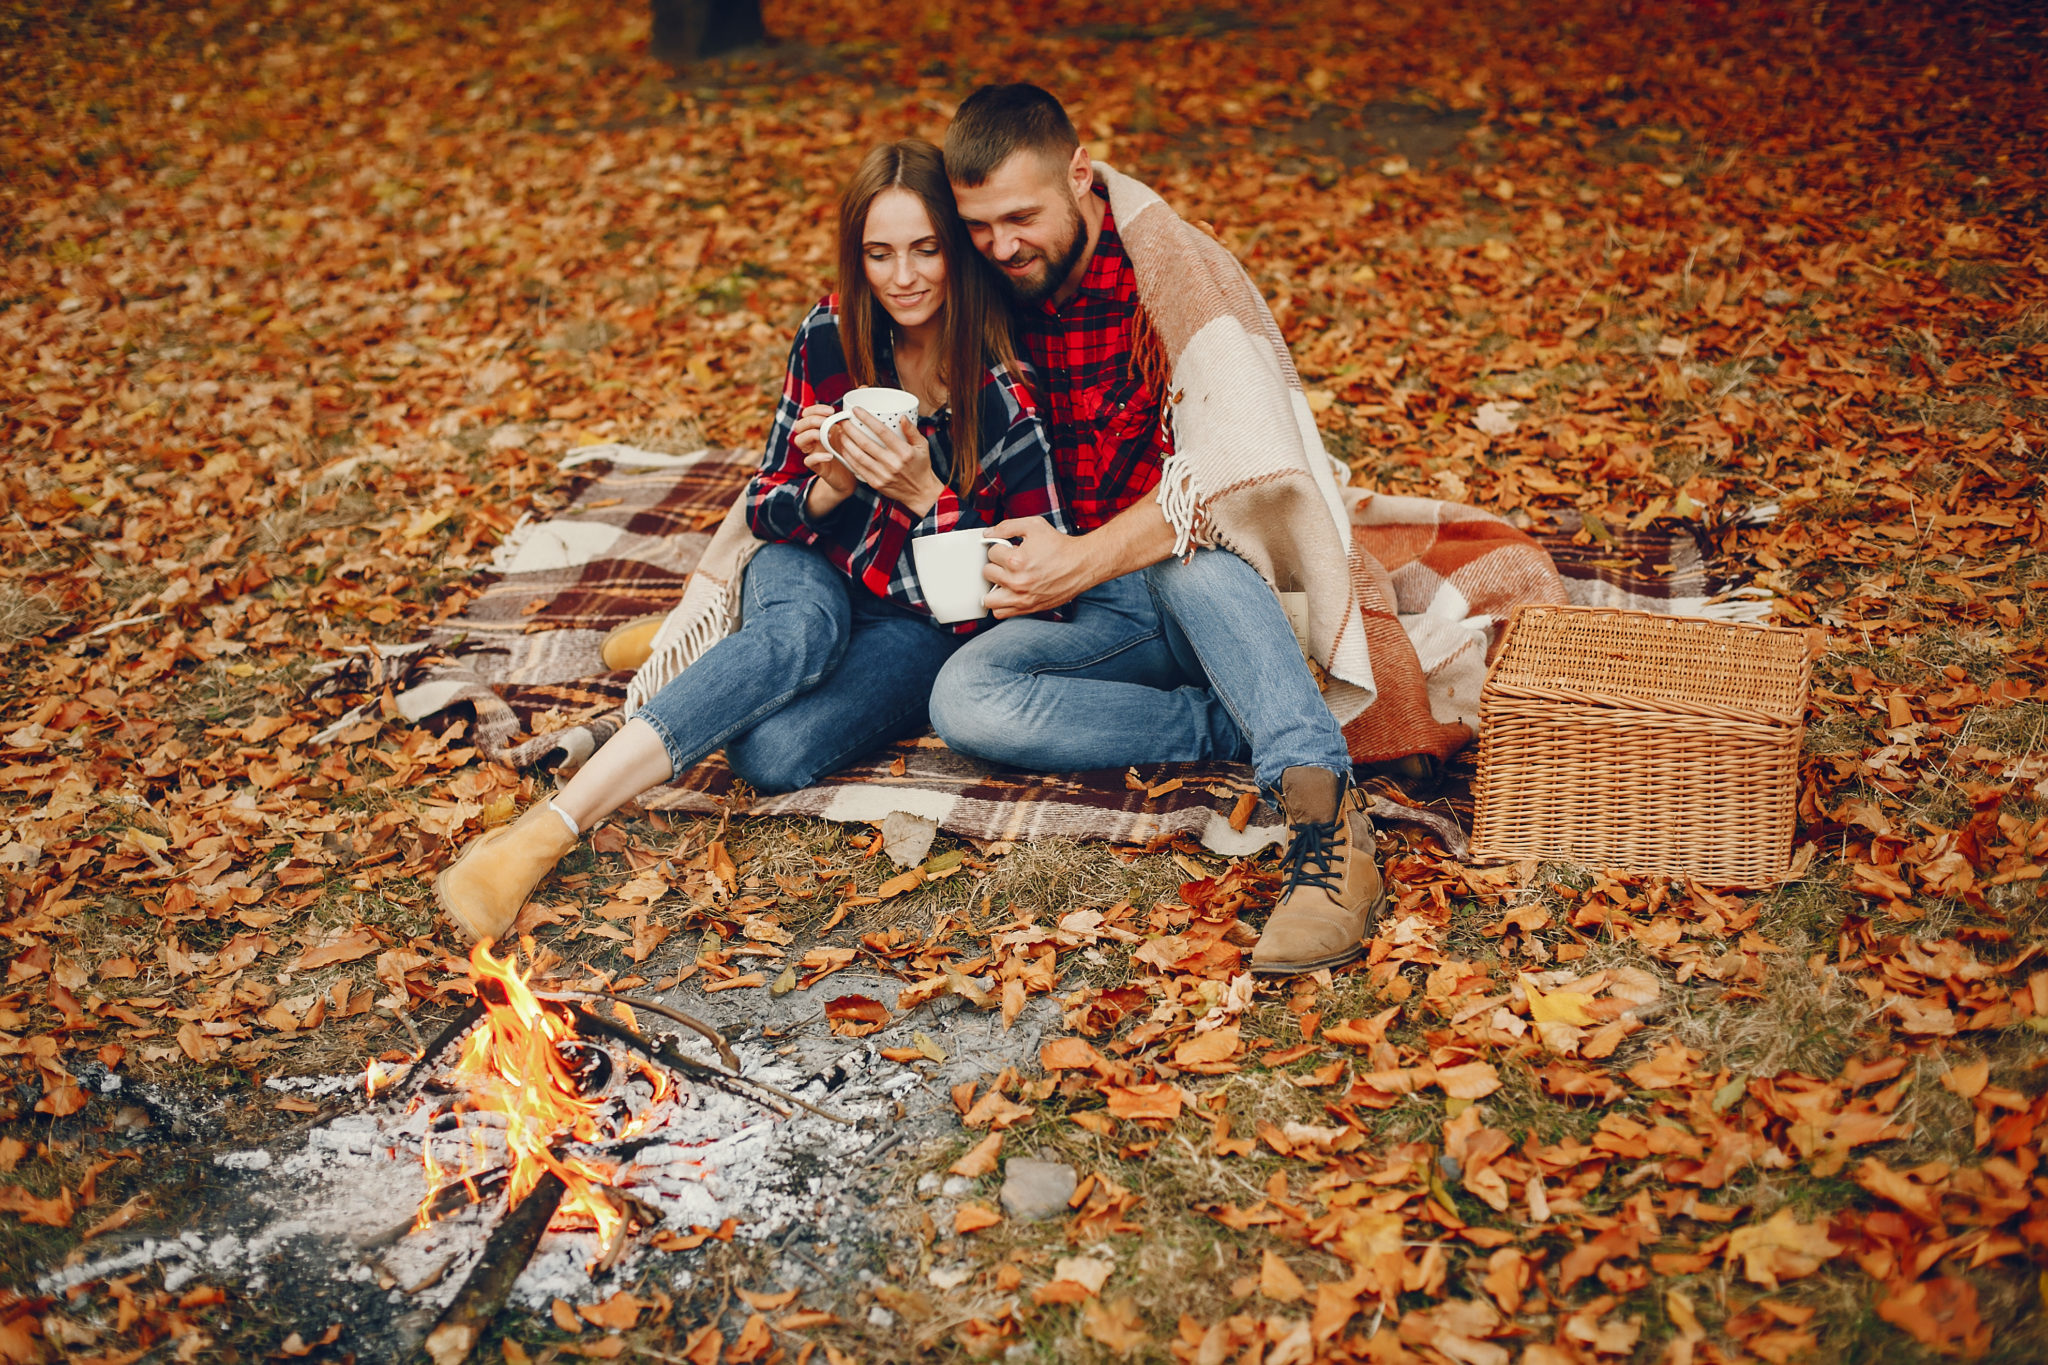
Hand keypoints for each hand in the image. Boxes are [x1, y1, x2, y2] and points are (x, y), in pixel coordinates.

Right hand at [794, 404, 853, 517]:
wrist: (849, 477)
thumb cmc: (848, 452)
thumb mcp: (846, 434)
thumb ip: (844, 422)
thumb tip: (851, 410)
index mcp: (818, 428)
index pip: (807, 414)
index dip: (815, 410)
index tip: (831, 411)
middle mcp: (812, 439)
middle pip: (799, 425)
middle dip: (812, 420)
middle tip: (826, 422)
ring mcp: (812, 452)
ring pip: (798, 440)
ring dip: (810, 435)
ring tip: (826, 436)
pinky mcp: (816, 467)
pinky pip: (808, 460)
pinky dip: (818, 456)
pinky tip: (830, 455)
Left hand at [828, 411, 946, 517]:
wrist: (920, 493)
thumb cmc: (921, 467)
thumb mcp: (923, 446)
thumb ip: (912, 430)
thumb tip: (901, 417)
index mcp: (904, 452)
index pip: (882, 431)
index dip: (867, 419)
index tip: (856, 411)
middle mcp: (892, 463)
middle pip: (866, 443)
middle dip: (851, 430)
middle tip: (843, 421)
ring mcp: (883, 475)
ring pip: (859, 456)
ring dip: (847, 443)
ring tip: (841, 433)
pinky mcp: (876, 483)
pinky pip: (858, 469)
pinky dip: (849, 458)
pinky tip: (844, 449)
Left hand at [981, 517, 1099, 616]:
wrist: (1081, 565)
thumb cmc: (1059, 546)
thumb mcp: (1034, 526)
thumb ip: (1007, 526)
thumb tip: (987, 533)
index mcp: (1016, 560)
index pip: (991, 553)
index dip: (1000, 548)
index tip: (1010, 549)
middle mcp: (1017, 582)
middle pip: (987, 573)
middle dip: (996, 565)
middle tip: (1008, 563)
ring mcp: (1022, 598)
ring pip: (989, 599)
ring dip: (993, 587)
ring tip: (1003, 579)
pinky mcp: (1028, 608)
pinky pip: (1001, 613)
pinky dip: (1001, 604)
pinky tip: (1008, 593)